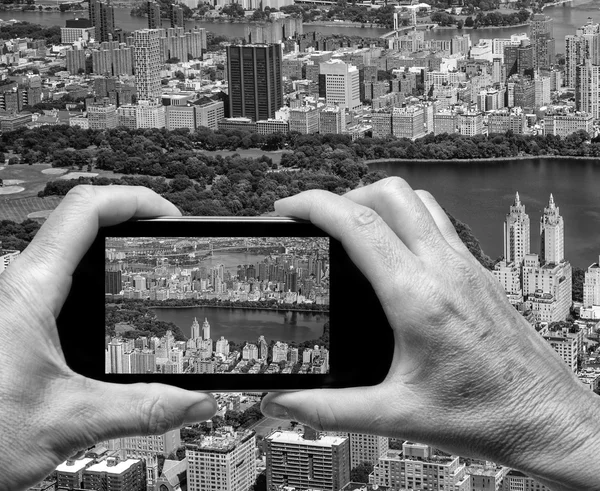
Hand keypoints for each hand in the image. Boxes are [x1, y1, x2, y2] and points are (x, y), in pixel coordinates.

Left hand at [0, 185, 216, 490]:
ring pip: (69, 247)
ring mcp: (17, 301)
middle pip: (80, 219)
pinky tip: (116, 305)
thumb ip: (142, 409)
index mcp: (30, 292)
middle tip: (167, 239)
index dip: (136, 201)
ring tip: (149, 262)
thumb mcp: (71, 420)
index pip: (86, 210)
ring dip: (113, 246)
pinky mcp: (17, 320)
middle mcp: (20, 287)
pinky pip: (62, 278)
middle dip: (131, 220)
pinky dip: (97, 276)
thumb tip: (194, 401)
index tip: (171, 218)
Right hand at [261, 177, 599, 489]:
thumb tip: (282, 402)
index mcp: (418, 298)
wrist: (545, 418)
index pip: (357, 224)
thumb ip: (328, 409)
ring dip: (378, 202)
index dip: (313, 206)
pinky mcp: (478, 272)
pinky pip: (437, 222)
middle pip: (389, 193)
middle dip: (344, 196)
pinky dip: (406, 219)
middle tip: (319, 223)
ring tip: (352, 228)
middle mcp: (444, 269)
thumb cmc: (484, 415)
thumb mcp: (395, 417)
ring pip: (417, 200)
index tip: (288, 210)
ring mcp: (466, 266)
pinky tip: (393, 252)